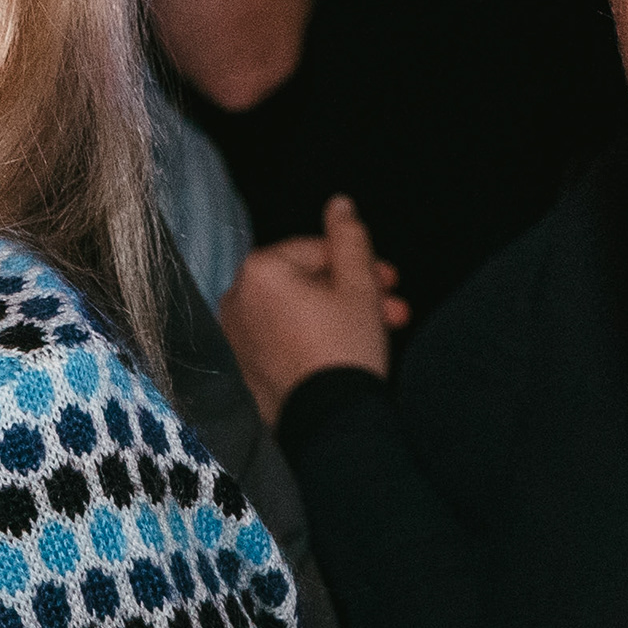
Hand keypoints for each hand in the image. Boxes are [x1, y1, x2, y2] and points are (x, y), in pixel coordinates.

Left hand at [219, 197, 408, 423]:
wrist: (330, 424)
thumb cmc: (345, 351)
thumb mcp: (359, 287)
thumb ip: (350, 240)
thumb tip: (340, 204)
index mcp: (259, 270)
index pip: (316, 252)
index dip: (360, 264)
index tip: (392, 281)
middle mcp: (235, 297)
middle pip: (306, 281)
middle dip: (355, 292)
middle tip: (393, 310)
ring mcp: (234, 332)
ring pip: (296, 309)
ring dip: (338, 314)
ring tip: (379, 331)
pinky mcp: (241, 362)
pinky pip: (280, 335)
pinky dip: (310, 335)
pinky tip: (343, 348)